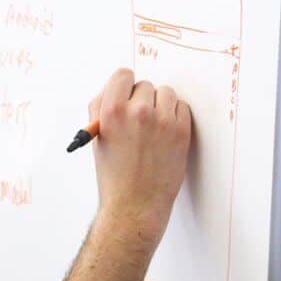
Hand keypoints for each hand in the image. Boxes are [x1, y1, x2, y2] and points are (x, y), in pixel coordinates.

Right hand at [89, 68, 191, 248]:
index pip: (123, 75)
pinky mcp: (181, 131)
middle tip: (139, 121)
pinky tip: (166, 134)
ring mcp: (162, 121)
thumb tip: (114, 89)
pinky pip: (182, 107)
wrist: (135, 205)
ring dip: (161, 105)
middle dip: (142, 100)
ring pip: (166, 93)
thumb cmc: (114, 175)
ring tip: (154, 128)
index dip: (125, 85)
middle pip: (145, 85)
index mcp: (112, 111)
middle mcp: (138, 112)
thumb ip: (101, 108)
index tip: (127, 94)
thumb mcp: (98, 138)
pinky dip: (176, 116)